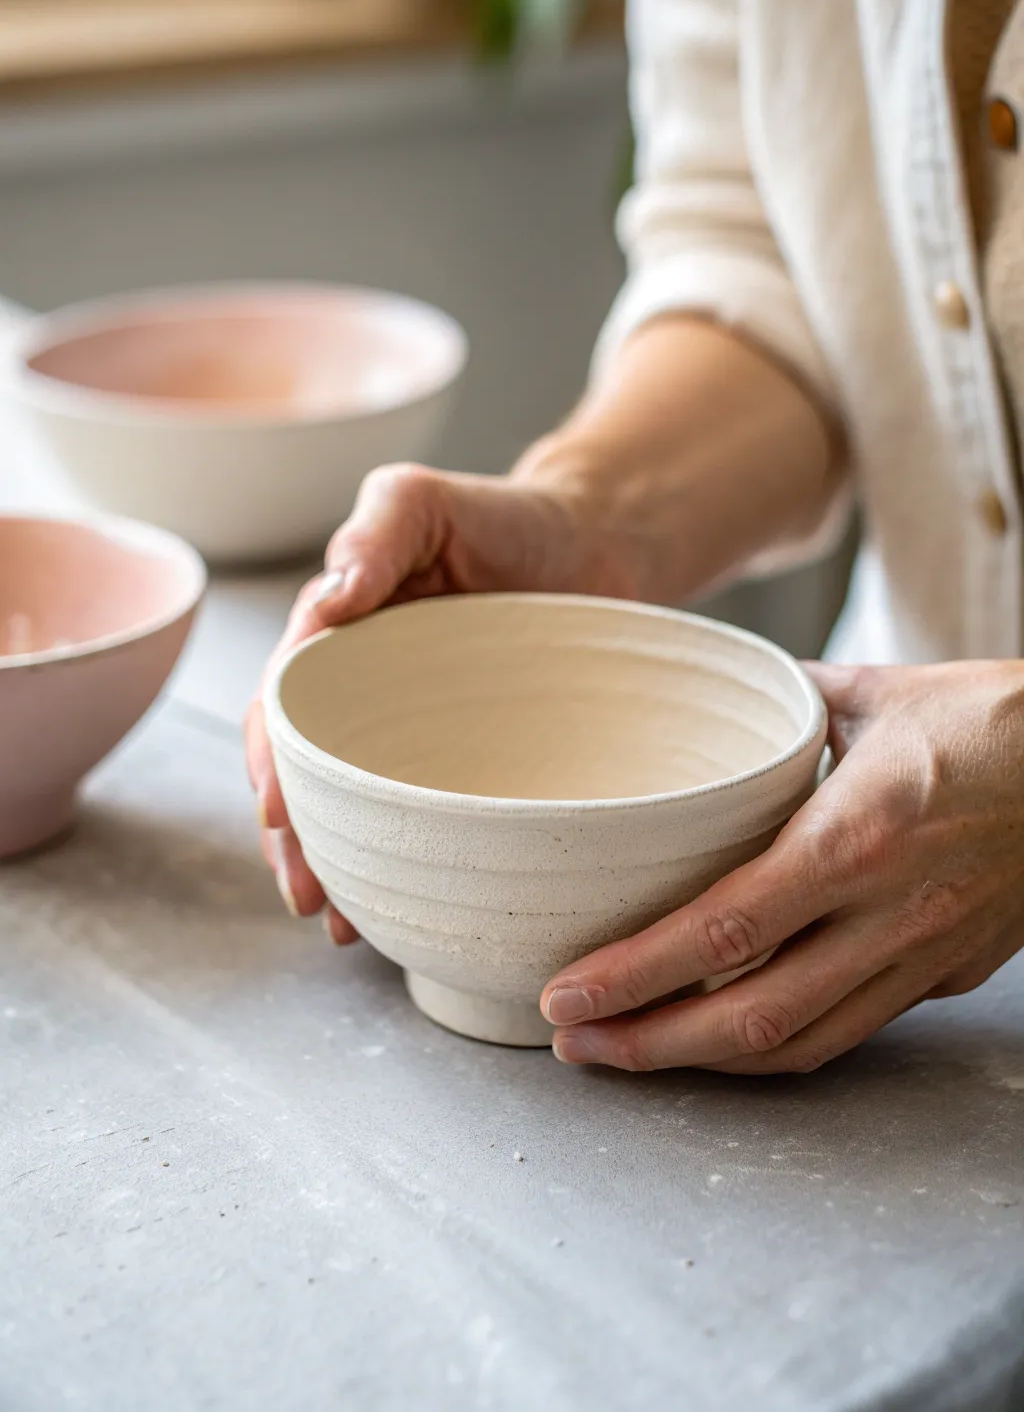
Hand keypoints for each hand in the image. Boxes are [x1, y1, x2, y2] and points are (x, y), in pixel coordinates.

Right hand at [246, 461, 638, 937]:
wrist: (597, 548)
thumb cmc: (508, 518)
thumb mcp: (428, 502)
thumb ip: (376, 531)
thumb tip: (334, 592)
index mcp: (340, 637)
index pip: (285, 706)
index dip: (273, 762)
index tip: (277, 813)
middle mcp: (367, 693)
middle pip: (308, 774)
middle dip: (294, 837)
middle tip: (303, 891)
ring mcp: (416, 734)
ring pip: (357, 809)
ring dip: (335, 866)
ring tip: (334, 922)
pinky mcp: (471, 763)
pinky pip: (427, 819)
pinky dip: (403, 862)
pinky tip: (393, 907)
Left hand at [541, 661, 1023, 1072]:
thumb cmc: (991, 720)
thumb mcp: (874, 694)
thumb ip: (781, 706)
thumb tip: (712, 698)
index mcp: (857, 836)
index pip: (725, 932)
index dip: (636, 976)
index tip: (568, 993)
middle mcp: (888, 913)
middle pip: (750, 1016)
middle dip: (648, 1043)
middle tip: (574, 1042)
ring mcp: (922, 955)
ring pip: (800, 1044)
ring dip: (703, 1063)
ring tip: (629, 1052)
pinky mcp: (946, 975)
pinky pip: (848, 1031)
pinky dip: (776, 1049)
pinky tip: (723, 1041)